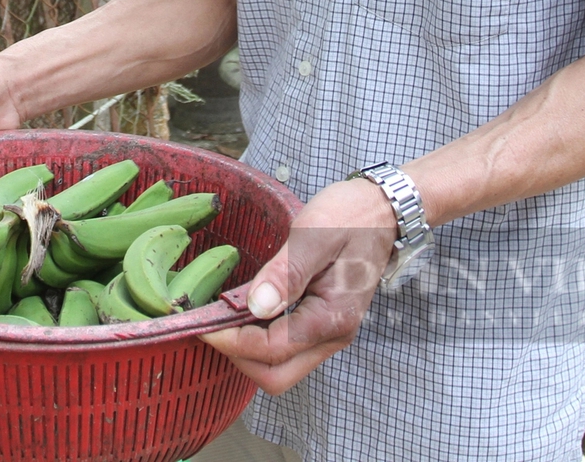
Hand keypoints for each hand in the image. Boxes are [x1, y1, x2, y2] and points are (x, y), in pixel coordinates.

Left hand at [200, 178, 398, 393]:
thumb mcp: (315, 235)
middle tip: (211, 324)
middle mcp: (333, 335)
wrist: (382, 210)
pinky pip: (285, 347)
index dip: (232, 341)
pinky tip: (242, 310)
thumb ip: (286, 273)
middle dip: (238, 356)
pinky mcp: (320, 324)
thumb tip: (256, 307)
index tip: (202, 322)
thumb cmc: (351, 216)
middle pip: (276, 374)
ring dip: (246, 350)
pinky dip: (258, 338)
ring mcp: (328, 333)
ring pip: (280, 366)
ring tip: (221, 315)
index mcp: (332, 317)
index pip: (272, 350)